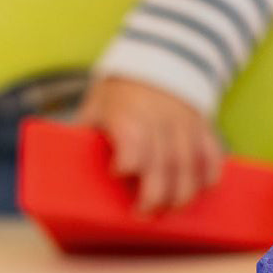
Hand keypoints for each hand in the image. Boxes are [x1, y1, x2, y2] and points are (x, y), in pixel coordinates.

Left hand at [76, 76, 224, 213]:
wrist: (156, 58)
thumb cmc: (119, 93)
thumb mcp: (96, 105)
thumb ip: (85, 134)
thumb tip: (62, 169)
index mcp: (129, 114)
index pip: (133, 140)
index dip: (127, 160)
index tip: (117, 173)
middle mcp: (160, 119)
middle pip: (163, 163)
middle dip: (155, 195)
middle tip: (143, 214)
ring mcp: (184, 123)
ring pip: (189, 165)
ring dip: (182, 194)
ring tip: (170, 211)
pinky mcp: (201, 125)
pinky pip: (211, 153)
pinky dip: (209, 174)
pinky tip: (201, 190)